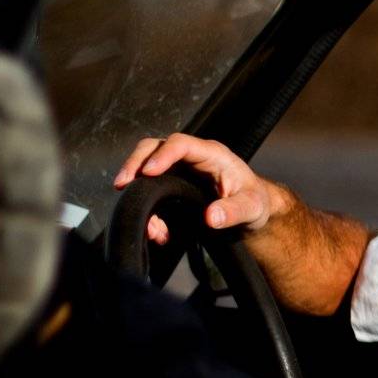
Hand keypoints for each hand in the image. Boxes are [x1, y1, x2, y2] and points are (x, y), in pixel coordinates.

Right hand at [113, 134, 283, 244]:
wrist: (252, 212)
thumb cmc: (255, 202)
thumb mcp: (252, 208)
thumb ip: (234, 211)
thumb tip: (211, 217)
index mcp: (212, 154)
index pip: (181, 144)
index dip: (163, 155)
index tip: (148, 172)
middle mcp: (191, 158)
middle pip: (154, 147)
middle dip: (135, 163)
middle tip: (122, 185)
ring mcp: (178, 170)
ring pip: (146, 168)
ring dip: (138, 192)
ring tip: (148, 225)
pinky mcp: (171, 186)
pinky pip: (150, 192)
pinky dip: (147, 211)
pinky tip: (158, 233)